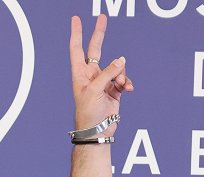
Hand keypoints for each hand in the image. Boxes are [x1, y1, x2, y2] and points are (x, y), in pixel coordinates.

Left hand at [69, 14, 132, 136]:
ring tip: (121, 85)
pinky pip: (123, 79)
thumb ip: (108, 73)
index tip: (75, 19)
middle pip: (96, 49)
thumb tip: (121, 60)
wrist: (97, 132)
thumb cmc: (88, 113)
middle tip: (103, 17)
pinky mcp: (114, 90)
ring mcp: (103, 82)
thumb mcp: (95, 90)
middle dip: (100, 34)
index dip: (76, 34)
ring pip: (116, 66)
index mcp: (80, 74)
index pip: (77, 49)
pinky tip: (128, 89)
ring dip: (121, 74)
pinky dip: (127, 82)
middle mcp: (91, 75)